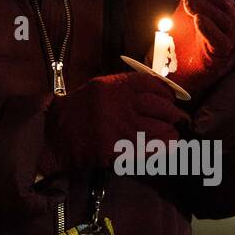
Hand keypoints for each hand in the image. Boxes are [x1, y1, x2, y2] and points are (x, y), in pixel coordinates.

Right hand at [38, 71, 189, 176]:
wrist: (54, 134)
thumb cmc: (77, 111)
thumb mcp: (98, 89)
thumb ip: (124, 88)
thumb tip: (155, 93)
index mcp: (114, 86)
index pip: (151, 84)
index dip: (166, 92)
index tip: (171, 99)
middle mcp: (119, 104)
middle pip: (160, 107)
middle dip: (174, 115)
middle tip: (179, 120)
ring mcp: (119, 127)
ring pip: (159, 130)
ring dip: (171, 134)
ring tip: (173, 136)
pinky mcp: (117, 148)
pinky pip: (148, 149)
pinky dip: (160, 150)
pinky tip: (163, 149)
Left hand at [168, 0, 234, 94]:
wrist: (187, 72)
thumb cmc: (193, 38)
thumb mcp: (193, 8)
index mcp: (223, 7)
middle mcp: (230, 20)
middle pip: (219, 1)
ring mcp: (230, 38)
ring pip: (222, 19)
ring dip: (204, 7)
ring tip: (187, 1)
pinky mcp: (222, 56)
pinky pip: (220, 42)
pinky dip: (210, 30)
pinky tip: (198, 20)